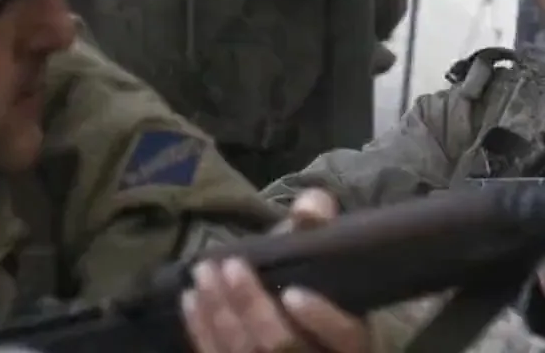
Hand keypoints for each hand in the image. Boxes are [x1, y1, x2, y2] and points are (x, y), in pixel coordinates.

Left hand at [181, 189, 371, 352]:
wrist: (290, 318)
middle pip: (285, 346)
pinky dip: (202, 328)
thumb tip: (308, 206)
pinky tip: (192, 299)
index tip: (293, 293)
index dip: (322, 318)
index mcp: (352, 339)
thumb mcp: (323, 253)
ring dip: (221, 313)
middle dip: (252, 307)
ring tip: (205, 274)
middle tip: (231, 267)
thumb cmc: (313, 279)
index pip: (348, 336)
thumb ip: (322, 227)